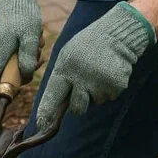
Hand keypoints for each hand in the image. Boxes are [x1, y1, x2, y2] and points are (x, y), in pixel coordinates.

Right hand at [0, 0, 40, 94]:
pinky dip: (20, 49)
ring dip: (24, 57)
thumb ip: (27, 58)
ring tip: (36, 42)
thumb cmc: (24, 15)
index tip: (7, 98)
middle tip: (38, 58)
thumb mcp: (31, 37)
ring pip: (8, 59)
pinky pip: (8, 51)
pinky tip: (30, 38)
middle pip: (4, 70)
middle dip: (22, 68)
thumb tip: (25, 76)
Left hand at [36, 2, 155, 130]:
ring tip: (97, 72)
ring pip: (95, 102)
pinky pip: (109, 97)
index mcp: (66, 68)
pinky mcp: (115, 86)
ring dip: (95, 93)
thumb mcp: (68, 55)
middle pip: (76, 108)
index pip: (53, 94)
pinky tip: (108, 72)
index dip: (47, 111)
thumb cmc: (88, 45)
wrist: (116, 34)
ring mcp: (99, 83)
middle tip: (83, 89)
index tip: (41, 123)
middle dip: (79, 104)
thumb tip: (57, 102)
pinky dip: (108, 88)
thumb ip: (63, 77)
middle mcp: (81, 78)